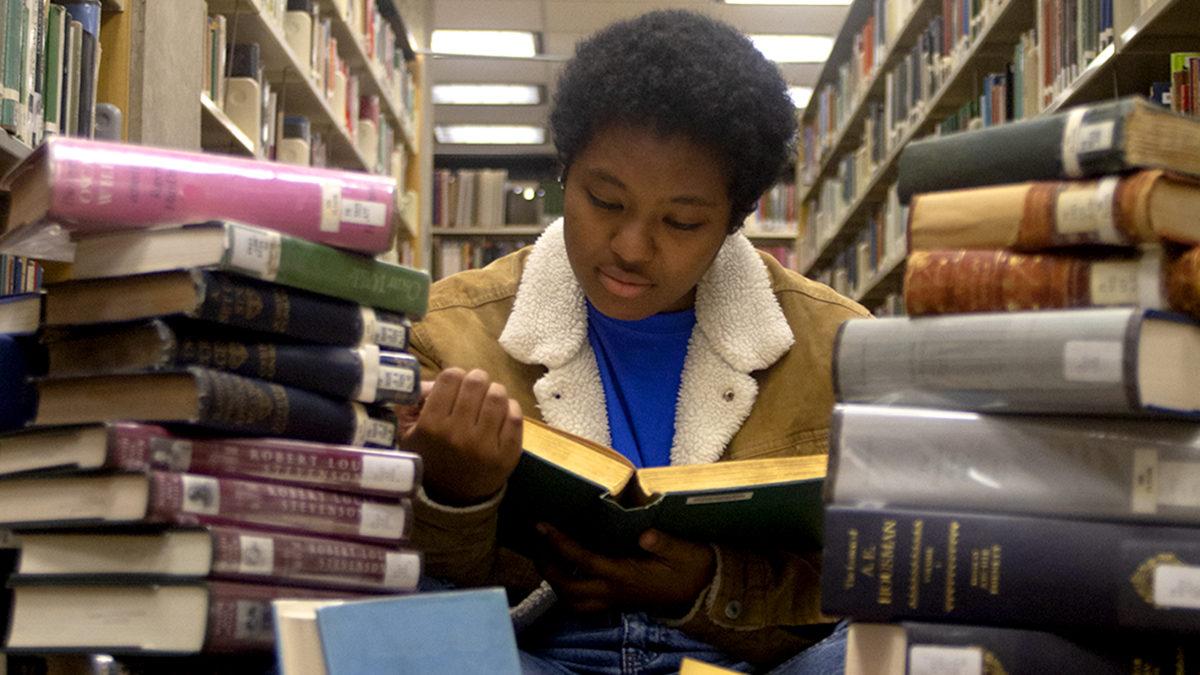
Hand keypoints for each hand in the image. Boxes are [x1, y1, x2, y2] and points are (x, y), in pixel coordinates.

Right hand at [395, 367, 522, 505]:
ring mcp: (484, 445)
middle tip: (474, 390)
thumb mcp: (409, 433)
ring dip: (493, 393)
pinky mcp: (507, 455)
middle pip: (476, 382)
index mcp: (431, 425)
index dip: (454, 376)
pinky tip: (500, 415)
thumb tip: (431, 381)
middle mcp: (457, 434)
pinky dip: (509, 409)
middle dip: (476, 381)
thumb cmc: (430, 457)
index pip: (450, 377)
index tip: (455, 385)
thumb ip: (414, 403)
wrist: (451, 498)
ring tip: (488, 401)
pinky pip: (515, 416)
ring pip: (498, 395)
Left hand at [534, 524, 715, 615]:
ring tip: (545, 557)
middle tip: (537, 542)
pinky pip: (584, 604)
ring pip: (574, 602)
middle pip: (568, 589)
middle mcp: (616, 591)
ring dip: (555, 583)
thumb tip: (646, 534)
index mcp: (627, 576)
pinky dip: (569, 591)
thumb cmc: (693, 567)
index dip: (560, 544)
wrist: (704, 591)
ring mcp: (616, 599)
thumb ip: (666, 543)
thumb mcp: (686, 552)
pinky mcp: (618, 600)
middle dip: (547, 568)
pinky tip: (567, 571)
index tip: (543, 526)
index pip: (584, 561)